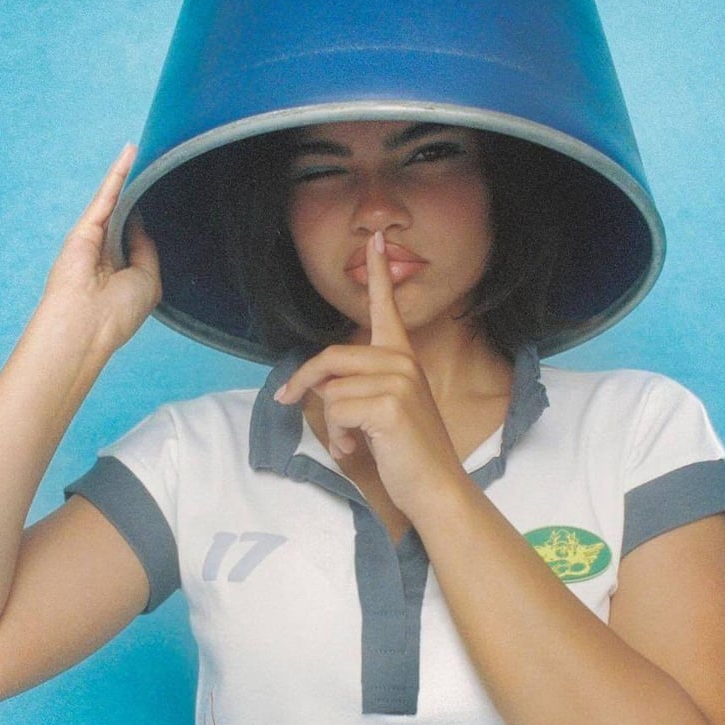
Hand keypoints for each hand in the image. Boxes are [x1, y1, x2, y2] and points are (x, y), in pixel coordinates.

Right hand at [38, 144, 161, 354]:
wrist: (87, 324)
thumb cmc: (120, 311)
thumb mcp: (148, 280)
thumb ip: (146, 250)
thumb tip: (142, 223)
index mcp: (125, 271)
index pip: (140, 237)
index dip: (151, 217)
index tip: (166, 196)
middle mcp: (109, 254)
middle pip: (127, 214)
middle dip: (141, 191)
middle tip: (157, 163)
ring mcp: (94, 240)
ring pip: (115, 201)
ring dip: (129, 175)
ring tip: (147, 148)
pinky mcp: (83, 229)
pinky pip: (105, 197)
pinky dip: (117, 176)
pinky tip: (130, 155)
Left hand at [276, 231, 464, 514]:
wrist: (435, 487)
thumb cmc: (408, 453)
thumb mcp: (384, 409)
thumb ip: (357, 385)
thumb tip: (314, 383)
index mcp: (403, 357)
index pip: (387, 308)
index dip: (379, 271)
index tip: (376, 236)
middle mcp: (402, 362)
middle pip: (330, 357)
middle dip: (303, 383)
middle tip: (288, 402)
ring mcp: (398, 381)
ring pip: (330, 390)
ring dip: (329, 423)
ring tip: (350, 442)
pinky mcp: (388, 405)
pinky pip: (336, 410)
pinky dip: (337, 436)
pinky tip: (356, 449)